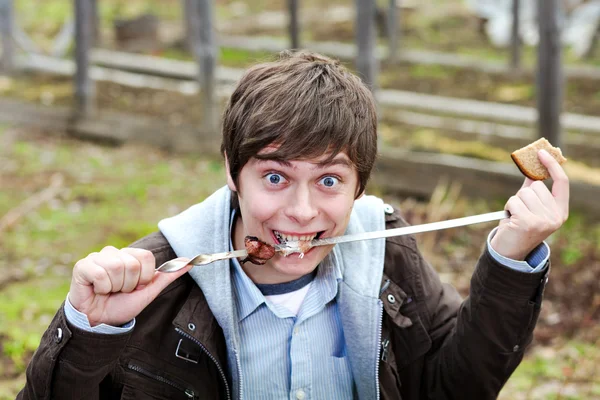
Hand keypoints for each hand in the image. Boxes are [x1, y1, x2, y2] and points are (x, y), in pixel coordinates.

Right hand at [69, 246, 191, 326]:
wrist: (100, 321)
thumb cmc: (122, 305)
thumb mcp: (149, 292)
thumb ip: (168, 276)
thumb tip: (189, 262)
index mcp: (130, 256)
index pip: (146, 257)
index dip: (144, 277)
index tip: (136, 287)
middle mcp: (114, 252)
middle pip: (132, 264)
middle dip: (129, 284)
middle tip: (120, 291)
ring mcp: (97, 257)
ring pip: (116, 268)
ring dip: (115, 287)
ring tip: (109, 291)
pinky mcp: (82, 265)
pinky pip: (100, 274)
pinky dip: (101, 288)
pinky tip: (97, 290)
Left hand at [491, 149, 568, 260]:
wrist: (510, 251)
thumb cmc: (519, 226)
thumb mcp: (531, 207)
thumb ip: (533, 189)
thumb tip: (533, 169)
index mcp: (561, 211)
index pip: (562, 182)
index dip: (552, 165)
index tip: (541, 152)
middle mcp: (556, 216)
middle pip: (537, 186)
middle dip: (524, 194)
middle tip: (521, 211)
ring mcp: (543, 220)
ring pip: (524, 193)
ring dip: (514, 202)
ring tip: (515, 216)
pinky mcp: (528, 222)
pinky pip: (513, 201)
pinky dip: (508, 207)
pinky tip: (510, 220)